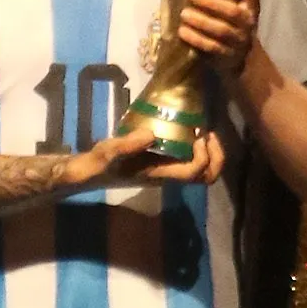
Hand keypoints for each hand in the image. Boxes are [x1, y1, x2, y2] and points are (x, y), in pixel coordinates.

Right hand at [69, 128, 225, 187]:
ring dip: (210, 152)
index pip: (194, 172)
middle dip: (216, 156)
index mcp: (161, 174)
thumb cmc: (100, 164)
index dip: (204, 155)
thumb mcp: (109, 152)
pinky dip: (198, 148)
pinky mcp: (163, 164)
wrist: (90, 173)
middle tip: (209, 134)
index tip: (198, 135)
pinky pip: (191, 160)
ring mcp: (168, 171)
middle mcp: (169, 176)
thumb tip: (151, 134)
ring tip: (203, 131)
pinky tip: (188, 130)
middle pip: (207, 176)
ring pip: (202, 170)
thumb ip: (127, 144)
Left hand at [177, 0, 260, 74]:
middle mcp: (248, 24)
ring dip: (201, 22)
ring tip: (184, 14)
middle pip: (232, 12)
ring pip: (221, 31)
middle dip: (212, 3)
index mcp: (252, 7)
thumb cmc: (238, 25)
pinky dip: (196, 40)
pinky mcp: (226, 56)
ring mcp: (238, 42)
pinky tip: (182, 32)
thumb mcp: (242, 6)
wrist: (246, 61)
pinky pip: (211, 48)